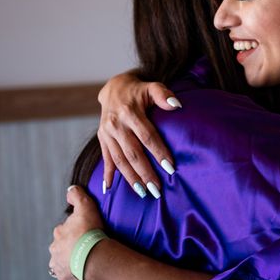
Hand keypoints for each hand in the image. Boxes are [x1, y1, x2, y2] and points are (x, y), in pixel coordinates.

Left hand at [48, 186, 104, 279]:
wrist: (93, 256)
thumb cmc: (90, 232)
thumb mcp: (86, 207)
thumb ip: (77, 195)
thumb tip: (70, 188)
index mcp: (59, 233)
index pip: (65, 229)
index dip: (75, 229)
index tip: (85, 230)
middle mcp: (55, 250)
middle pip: (61, 247)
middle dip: (69, 247)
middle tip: (85, 247)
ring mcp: (59, 266)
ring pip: (61, 265)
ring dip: (67, 265)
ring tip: (80, 265)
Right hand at [97, 71, 181, 193]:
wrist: (113, 89)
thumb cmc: (139, 91)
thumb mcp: (151, 87)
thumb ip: (163, 94)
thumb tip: (177, 105)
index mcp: (130, 112)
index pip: (147, 136)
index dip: (158, 152)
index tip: (170, 167)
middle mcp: (116, 124)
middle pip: (132, 152)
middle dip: (145, 172)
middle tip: (157, 189)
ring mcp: (107, 133)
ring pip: (119, 159)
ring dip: (130, 177)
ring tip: (143, 193)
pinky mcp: (102, 139)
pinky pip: (105, 158)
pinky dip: (107, 174)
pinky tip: (109, 189)